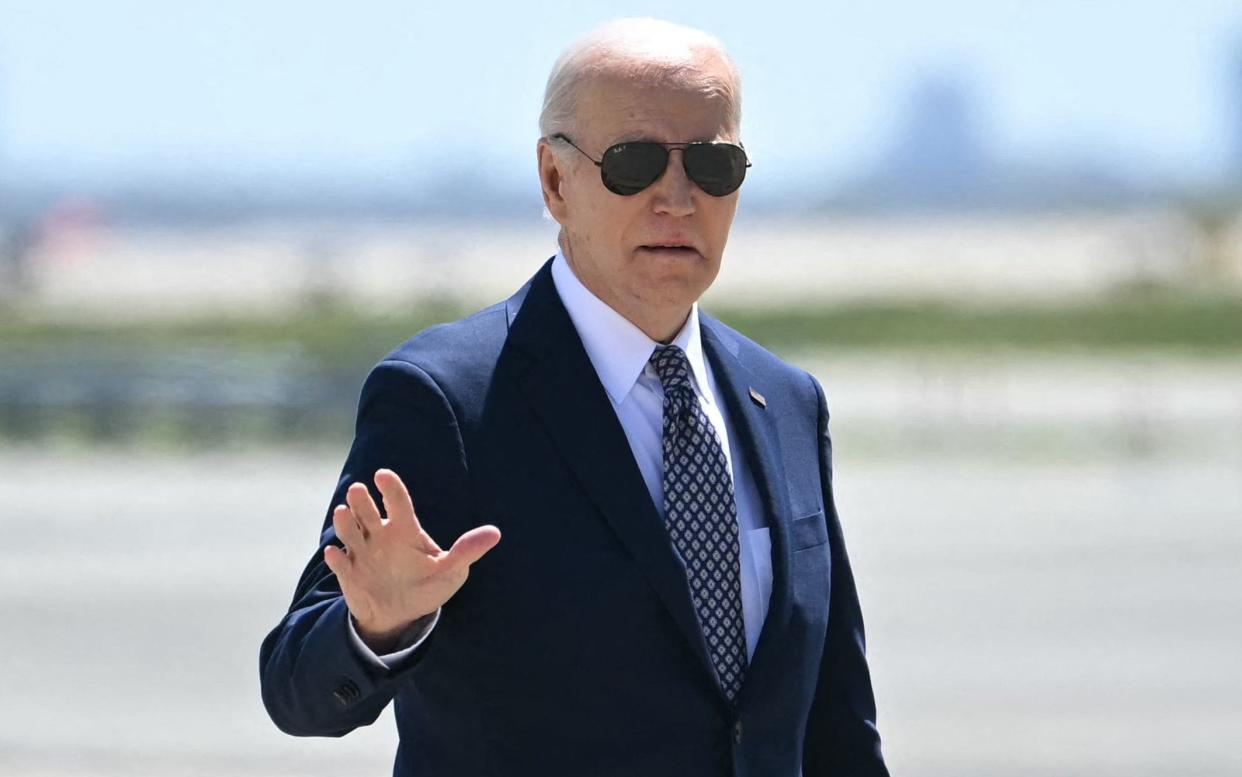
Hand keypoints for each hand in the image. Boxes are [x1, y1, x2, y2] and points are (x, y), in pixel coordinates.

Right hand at [323, 468, 500, 648]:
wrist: (401, 614)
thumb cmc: (427, 585)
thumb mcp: (451, 570)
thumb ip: (467, 551)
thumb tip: (495, 533)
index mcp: (404, 529)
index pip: (397, 503)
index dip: (390, 488)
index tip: (382, 475)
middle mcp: (379, 536)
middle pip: (367, 512)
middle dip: (361, 501)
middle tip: (357, 491)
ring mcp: (362, 554)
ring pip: (349, 532)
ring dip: (345, 523)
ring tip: (343, 512)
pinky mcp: (349, 574)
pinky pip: (340, 564)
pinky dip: (337, 559)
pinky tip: (336, 554)